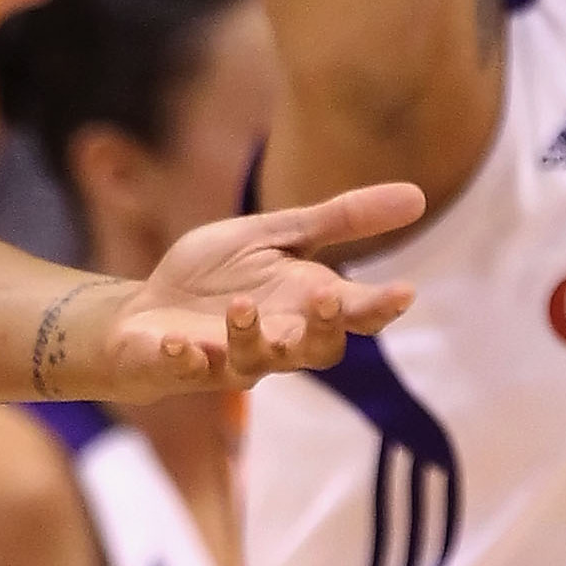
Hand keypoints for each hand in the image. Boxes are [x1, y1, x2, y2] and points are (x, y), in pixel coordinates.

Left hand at [95, 183, 424, 399]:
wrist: (145, 310)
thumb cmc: (218, 276)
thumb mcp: (276, 235)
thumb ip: (339, 220)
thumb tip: (420, 196)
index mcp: (303, 305)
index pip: (354, 314)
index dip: (380, 307)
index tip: (403, 291)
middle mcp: (277, 340)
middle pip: (317, 349)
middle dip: (323, 327)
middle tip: (325, 294)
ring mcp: (229, 358)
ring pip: (254, 363)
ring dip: (250, 337)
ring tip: (242, 305)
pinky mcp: (181, 364)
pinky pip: (186, 369)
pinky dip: (183, 357)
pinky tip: (178, 341)